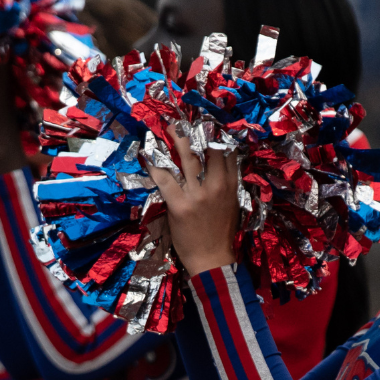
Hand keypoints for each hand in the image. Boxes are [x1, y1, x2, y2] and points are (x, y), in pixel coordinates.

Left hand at [147, 127, 239, 275]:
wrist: (212, 259)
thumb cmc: (221, 233)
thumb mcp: (233, 205)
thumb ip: (228, 183)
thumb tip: (223, 162)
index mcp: (231, 186)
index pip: (227, 152)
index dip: (215, 135)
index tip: (206, 122)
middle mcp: (216, 186)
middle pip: (206, 151)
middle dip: (195, 132)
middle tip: (184, 120)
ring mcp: (197, 195)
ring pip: (187, 160)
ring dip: (176, 140)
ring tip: (167, 127)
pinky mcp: (180, 205)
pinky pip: (165, 180)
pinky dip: (154, 166)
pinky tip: (146, 154)